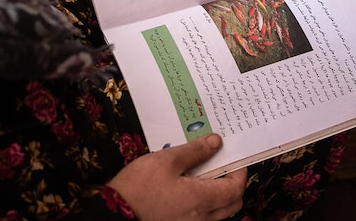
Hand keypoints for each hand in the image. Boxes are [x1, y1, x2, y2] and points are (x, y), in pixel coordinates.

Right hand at [106, 134, 246, 220]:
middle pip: (232, 204)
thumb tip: (216, 142)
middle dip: (233, 184)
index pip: (235, 189)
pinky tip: (190, 189)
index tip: (234, 157)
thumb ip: (194, 151)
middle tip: (223, 165)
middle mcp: (201, 218)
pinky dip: (206, 205)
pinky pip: (204, 219)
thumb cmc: (139, 186)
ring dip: (220, 196)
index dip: (240, 172)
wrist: (115, 213)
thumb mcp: (166, 160)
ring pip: (219, 214)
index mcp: (201, 200)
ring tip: (205, 175)